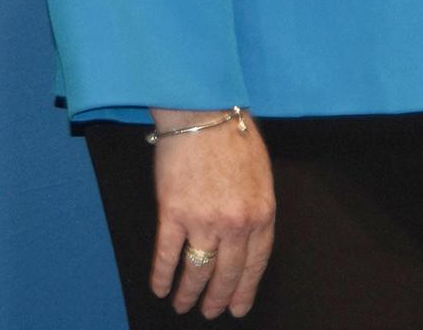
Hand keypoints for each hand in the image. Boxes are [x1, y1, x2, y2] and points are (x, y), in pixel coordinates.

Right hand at [148, 110, 274, 317]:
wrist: (204, 113)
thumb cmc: (235, 137)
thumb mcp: (261, 175)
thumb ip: (255, 208)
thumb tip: (246, 239)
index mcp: (262, 212)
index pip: (256, 262)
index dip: (246, 288)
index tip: (239, 307)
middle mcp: (235, 222)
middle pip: (227, 272)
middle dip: (218, 298)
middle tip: (211, 313)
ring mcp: (203, 220)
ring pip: (196, 270)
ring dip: (188, 293)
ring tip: (183, 306)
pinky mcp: (173, 214)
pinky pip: (167, 255)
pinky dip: (161, 276)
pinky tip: (159, 288)